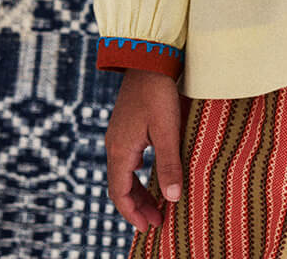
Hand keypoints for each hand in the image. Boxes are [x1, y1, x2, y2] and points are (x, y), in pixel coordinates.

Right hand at [105, 69, 185, 231]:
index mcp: (120, 150)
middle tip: (156, 221)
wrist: (148, 58)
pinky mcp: (126, 125)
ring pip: (124, 173)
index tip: (148, 227)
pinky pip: (128, 159)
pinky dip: (138, 175)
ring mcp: (118, 135)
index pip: (120, 194)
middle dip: (137, 206)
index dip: (132, 214)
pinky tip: (153, 175)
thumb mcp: (167, 130)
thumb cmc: (158, 93)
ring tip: (157, 204)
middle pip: (120, 186)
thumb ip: (169, 164)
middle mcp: (114, 145)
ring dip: (138, 191)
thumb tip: (171, 198)